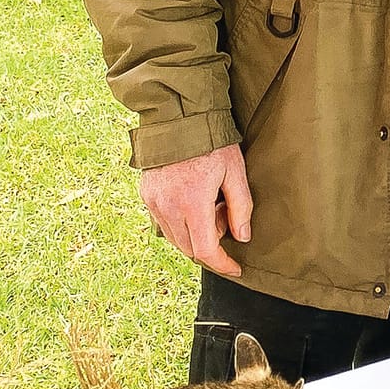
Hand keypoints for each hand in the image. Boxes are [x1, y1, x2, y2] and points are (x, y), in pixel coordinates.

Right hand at [140, 142, 250, 276]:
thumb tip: (242, 237)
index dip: (222, 264)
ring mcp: (154, 203)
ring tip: (208, 202)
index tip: (236, 269)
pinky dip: (181, 223)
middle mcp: (168, 208)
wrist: (178, 119)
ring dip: (195, 233)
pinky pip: (164, 223)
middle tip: (223, 212)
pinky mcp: (146, 196)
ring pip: (175, 238)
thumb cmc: (211, 143)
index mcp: (192, 204)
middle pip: (190, 249)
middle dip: (211, 242)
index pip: (206, 250)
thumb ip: (240, 207)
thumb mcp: (235, 172)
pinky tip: (192, 199)